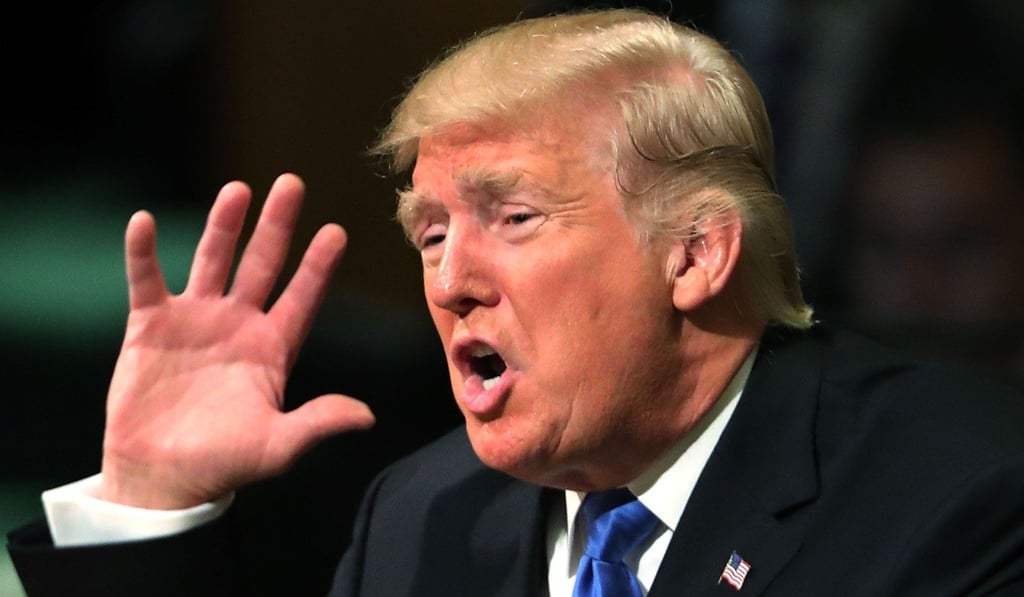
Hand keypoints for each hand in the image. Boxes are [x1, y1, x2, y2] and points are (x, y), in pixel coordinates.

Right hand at [100, 173, 374, 508]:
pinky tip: (145, 222)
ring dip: (224, 226)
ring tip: (239, 189)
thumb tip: (367, 416)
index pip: (302, 297)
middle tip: (292, 183)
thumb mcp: (277, 446)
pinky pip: (147, 280)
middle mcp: (238, 325)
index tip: (336, 231)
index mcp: (272, 348)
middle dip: (277, 226)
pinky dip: (144, 253)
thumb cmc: (223, 464)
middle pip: (262, 265)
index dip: (317, 266)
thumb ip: (318, 422)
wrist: (161, 478)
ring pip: (212, 261)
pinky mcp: (150, 326)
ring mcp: (195, 320)